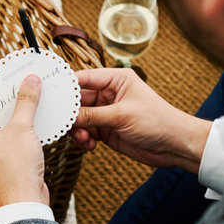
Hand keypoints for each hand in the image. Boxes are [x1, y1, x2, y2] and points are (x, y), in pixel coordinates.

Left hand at [0, 74, 48, 207]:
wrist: (24, 205)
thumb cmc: (15, 170)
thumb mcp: (22, 129)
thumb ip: (26, 102)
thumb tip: (30, 81)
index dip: (0, 87)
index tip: (15, 75)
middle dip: (13, 100)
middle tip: (29, 84)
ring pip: (5, 125)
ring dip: (21, 114)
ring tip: (37, 99)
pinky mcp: (3, 162)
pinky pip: (12, 138)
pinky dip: (24, 129)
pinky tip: (39, 120)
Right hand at [72, 68, 211, 172]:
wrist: (174, 145)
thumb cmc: (157, 121)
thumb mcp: (122, 116)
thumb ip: (92, 115)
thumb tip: (68, 116)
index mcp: (115, 79)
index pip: (84, 78)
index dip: (66, 85)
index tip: (49, 94)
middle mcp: (109, 94)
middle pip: (78, 99)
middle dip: (70, 113)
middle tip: (61, 123)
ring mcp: (106, 112)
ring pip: (80, 118)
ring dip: (77, 129)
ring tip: (83, 138)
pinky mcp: (106, 129)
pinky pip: (86, 131)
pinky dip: (84, 139)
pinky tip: (90, 145)